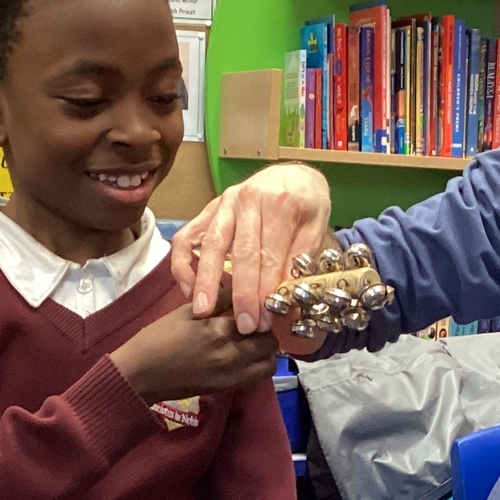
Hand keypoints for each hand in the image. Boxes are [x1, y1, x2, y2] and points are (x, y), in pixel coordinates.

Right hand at [110, 305, 278, 403]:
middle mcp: (231, 350)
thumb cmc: (158, 338)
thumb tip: (238, 294)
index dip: (254, 303)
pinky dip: (259, 364)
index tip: (251, 300)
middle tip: (254, 321)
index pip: (252, 309)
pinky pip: (260, 374)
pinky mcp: (230, 386)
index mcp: (218, 328)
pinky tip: (247, 356)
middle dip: (264, 327)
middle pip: (268, 335)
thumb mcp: (186, 312)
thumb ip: (216, 303)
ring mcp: (233, 372)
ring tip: (252, 341)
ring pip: (269, 357)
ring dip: (265, 348)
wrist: (141, 375)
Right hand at [171, 164, 334, 346]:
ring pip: (210, 245)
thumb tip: (288, 304)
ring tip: (202, 310)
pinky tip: (188, 288)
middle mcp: (247, 200)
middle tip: (242, 325)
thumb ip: (300, 262)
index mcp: (279, 203)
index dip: (266, 291)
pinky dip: (183, 263)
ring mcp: (223, 204)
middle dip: (241, 294)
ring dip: (205, 280)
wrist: (291, 174)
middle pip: (241, 253)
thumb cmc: (306, 204)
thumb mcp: (315, 227)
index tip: (264, 321)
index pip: (270, 255)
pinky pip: (187, 236)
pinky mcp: (208, 210)